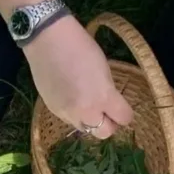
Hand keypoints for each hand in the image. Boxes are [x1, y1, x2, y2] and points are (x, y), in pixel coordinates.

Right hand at [24, 15, 131, 138]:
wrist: (48, 41)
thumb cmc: (81, 46)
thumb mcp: (104, 69)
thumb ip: (108, 92)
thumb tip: (109, 105)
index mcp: (103, 97)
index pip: (124, 118)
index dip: (125, 113)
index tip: (122, 107)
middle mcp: (85, 111)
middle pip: (104, 133)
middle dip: (109, 124)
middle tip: (107, 112)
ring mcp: (67, 113)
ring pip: (86, 129)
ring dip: (90, 121)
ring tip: (87, 104)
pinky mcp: (53, 110)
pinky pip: (69, 120)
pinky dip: (74, 114)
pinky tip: (71, 97)